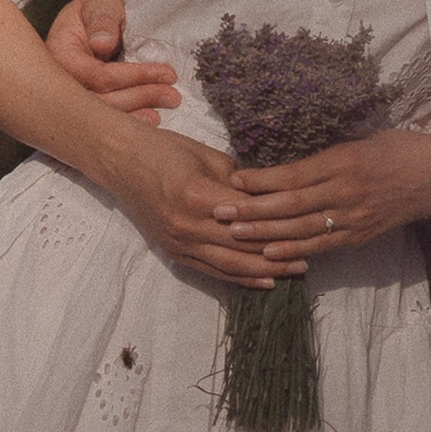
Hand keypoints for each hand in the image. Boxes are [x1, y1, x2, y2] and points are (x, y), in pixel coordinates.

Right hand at [45, 0, 180, 121]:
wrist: (96, 21)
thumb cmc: (99, 9)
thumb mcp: (102, 3)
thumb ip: (102, 20)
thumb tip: (102, 44)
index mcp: (58, 53)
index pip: (96, 75)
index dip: (133, 76)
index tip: (167, 73)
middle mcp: (59, 81)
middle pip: (98, 101)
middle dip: (138, 98)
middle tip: (173, 95)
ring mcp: (68, 98)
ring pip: (100, 116)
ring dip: (135, 115)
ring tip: (165, 109)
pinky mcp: (81, 108)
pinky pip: (101, 122)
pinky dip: (127, 122)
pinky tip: (149, 121)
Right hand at [102, 127, 299, 288]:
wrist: (121, 161)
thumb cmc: (165, 150)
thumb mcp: (207, 155)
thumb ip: (239, 180)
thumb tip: (270, 196)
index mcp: (197, 195)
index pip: (248, 216)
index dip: (278, 223)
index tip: (305, 225)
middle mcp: (187, 225)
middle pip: (241, 245)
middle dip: (277, 254)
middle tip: (309, 257)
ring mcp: (178, 242)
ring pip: (228, 265)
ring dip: (263, 272)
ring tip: (292, 273)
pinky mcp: (173, 253)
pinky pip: (211, 271)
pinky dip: (238, 278)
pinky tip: (262, 281)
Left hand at [216, 130, 430, 261]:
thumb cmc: (398, 149)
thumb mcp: (360, 141)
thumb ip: (324, 157)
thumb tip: (283, 168)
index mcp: (344, 161)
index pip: (294, 174)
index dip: (261, 181)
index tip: (233, 181)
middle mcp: (346, 191)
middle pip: (291, 204)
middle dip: (252, 210)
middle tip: (220, 212)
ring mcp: (354, 217)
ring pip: (302, 229)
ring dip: (265, 234)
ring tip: (235, 233)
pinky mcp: (360, 235)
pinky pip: (322, 246)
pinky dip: (295, 251)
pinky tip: (270, 255)